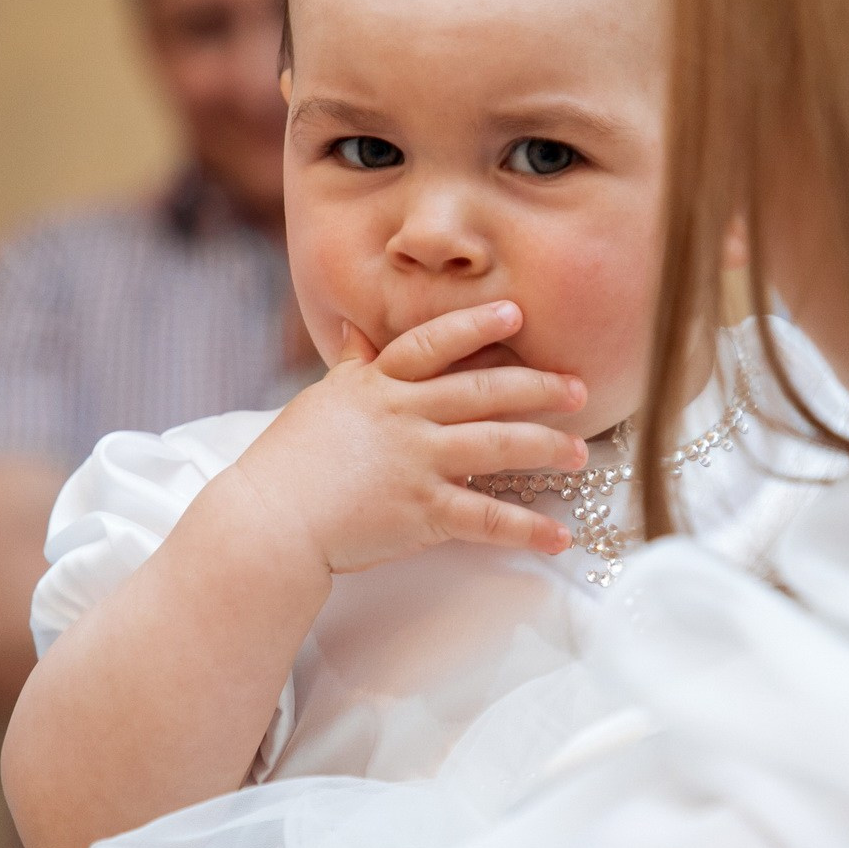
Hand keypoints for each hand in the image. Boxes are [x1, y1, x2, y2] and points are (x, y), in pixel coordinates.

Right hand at [215, 301, 584, 573]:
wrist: (268, 520)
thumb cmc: (288, 464)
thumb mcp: (320, 402)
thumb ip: (349, 368)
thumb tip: (352, 330)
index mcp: (379, 386)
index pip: (436, 344)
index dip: (477, 326)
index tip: (516, 313)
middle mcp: (404, 416)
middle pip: (484, 391)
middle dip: (537, 387)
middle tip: (578, 388)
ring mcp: (416, 462)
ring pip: (497, 445)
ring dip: (546, 448)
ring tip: (580, 456)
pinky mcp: (422, 511)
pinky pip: (487, 517)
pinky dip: (527, 528)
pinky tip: (558, 535)